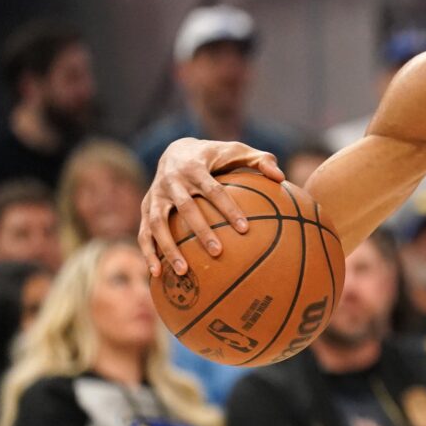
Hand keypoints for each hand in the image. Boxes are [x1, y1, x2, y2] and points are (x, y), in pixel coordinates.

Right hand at [138, 138, 284, 277]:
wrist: (175, 150)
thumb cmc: (215, 156)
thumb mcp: (237, 151)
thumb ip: (261, 161)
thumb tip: (282, 177)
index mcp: (195, 167)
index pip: (214, 190)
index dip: (228, 208)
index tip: (245, 229)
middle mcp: (172, 181)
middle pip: (186, 208)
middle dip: (201, 231)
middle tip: (218, 253)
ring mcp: (155, 195)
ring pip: (158, 223)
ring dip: (168, 247)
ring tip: (184, 272)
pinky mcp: (145, 208)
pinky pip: (144, 232)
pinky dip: (148, 253)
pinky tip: (157, 275)